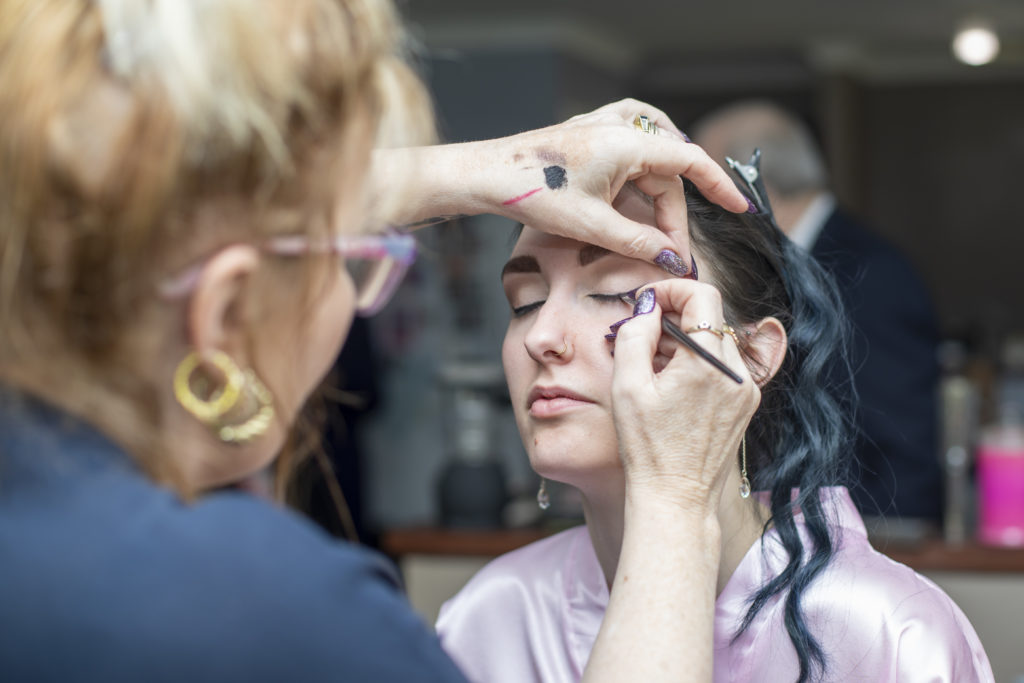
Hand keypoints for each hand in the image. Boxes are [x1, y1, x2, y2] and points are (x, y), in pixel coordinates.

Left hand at [485, 99, 748, 272]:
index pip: (690, 161)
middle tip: (669, 254)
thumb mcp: (591, 227)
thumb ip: (638, 242)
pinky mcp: (588, 131)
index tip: (740, 209)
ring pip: (651, 158)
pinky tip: (645, 178)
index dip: (719, 187)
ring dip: (659, 193)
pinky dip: (645, 161)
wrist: (486, 175)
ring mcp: (603, 124)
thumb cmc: (532, 195)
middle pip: (667, 172)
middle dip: (672, 214)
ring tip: (661, 228)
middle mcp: (620, 126)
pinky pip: (632, 137)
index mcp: (628, 143)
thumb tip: (671, 259)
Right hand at [610, 277, 759, 512]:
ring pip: (716, 342)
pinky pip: (724, 367)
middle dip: (674, 318)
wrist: (675, 498)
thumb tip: (648, 306)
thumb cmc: (647, 447)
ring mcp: (746, 390)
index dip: (671, 290)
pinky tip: (672, 387)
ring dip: (685, 342)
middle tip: (641, 338)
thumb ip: (636, 333)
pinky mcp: (746, 405)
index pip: (702, 295)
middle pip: (709, 318)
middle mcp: (737, 372)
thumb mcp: (626, 385)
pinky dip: (698, 364)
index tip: (646, 303)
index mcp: (709, 362)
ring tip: (653, 368)